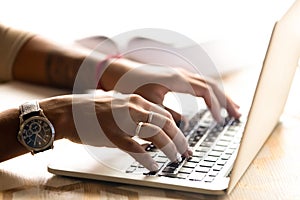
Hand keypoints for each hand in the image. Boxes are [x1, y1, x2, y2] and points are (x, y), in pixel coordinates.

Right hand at [39, 93, 191, 170]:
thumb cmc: (92, 110)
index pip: (165, 115)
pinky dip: (147, 159)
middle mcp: (133, 108)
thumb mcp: (118, 105)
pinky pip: (135, 149)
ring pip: (155, 134)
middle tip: (184, 152)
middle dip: (178, 140)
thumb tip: (150, 126)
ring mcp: (123, 121)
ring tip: (174, 158)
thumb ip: (135, 113)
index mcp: (136, 101)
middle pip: (165, 124)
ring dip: (168, 148)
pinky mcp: (112, 135)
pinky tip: (153, 165)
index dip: (178, 130)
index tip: (184, 142)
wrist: (67, 112)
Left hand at [105, 63, 240, 122]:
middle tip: (238, 115)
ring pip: (208, 83)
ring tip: (233, 109)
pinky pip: (200, 84)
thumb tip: (183, 128)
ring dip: (221, 96)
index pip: (205, 90)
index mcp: (176, 79)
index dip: (215, 106)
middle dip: (226, 100)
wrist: (120, 73)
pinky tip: (214, 103)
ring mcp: (181, 74)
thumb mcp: (149, 104)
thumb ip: (167, 116)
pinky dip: (211, 94)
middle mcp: (182, 74)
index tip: (219, 121)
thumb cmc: (131, 87)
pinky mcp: (178, 78)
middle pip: (212, 85)